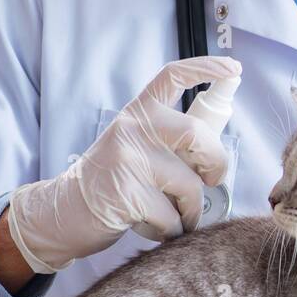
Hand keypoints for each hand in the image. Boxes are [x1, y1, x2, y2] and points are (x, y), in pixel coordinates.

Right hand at [6, 56, 240, 272]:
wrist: (63, 213)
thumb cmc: (113, 181)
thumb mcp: (137, 147)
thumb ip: (171, 142)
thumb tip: (217, 156)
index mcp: (138, 113)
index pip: (172, 76)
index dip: (206, 68)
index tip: (232, 67)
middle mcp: (133, 129)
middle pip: (197, 133)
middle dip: (217, 162)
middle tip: (213, 180)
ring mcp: (128, 160)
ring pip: (191, 185)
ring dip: (191, 210)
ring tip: (174, 214)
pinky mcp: (128, 195)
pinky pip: (174, 217)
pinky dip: (172, 229)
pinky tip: (150, 226)